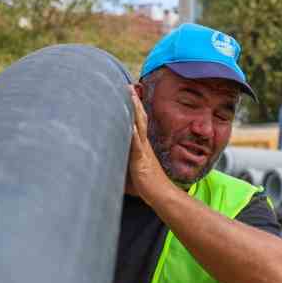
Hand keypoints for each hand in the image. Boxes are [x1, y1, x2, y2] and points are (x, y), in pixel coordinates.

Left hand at [125, 85, 167, 202]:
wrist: (163, 196)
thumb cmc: (149, 186)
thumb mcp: (138, 169)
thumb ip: (130, 161)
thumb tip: (118, 158)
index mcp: (143, 147)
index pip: (139, 123)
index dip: (135, 108)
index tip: (128, 93)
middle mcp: (144, 146)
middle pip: (140, 119)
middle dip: (134, 102)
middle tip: (129, 86)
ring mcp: (143, 152)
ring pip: (139, 127)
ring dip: (134, 111)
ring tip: (130, 96)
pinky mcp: (141, 161)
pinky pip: (137, 145)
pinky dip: (133, 133)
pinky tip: (129, 123)